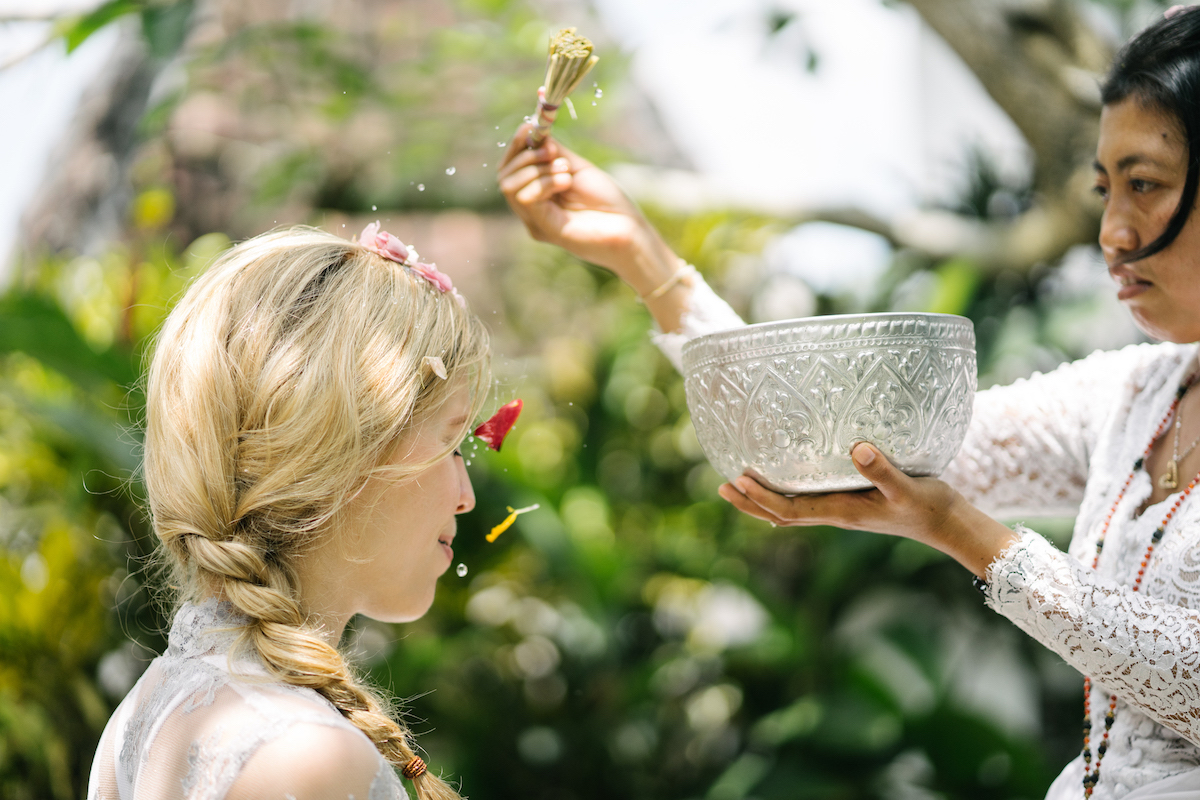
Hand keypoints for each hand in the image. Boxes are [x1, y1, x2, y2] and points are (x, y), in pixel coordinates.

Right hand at [497, 124, 676, 293]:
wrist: (630, 229)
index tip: (530, 126)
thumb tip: (536, 133)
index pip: (510, 169)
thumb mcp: (577, 168)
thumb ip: (554, 152)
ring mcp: (535, 221)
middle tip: (552, 152)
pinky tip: (566, 181)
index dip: (516, 146)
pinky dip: (544, 182)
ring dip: (536, 169)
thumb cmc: (609, 201)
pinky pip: (526, 198)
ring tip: (565, 170)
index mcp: (538, 194)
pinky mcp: (543, 229)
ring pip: (510, 186)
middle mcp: (532, 210)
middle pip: (504, 177)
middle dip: (525, 156)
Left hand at [717, 442, 1018, 577]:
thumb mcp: (907, 487)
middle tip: (722, 485)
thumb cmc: (927, 505)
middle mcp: (834, 514)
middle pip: (780, 514)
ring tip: (737, 484)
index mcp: (840, 512)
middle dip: (750, 502)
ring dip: (762, 500)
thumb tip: (857, 449)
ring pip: (791, 509)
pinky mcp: (849, 502)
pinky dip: (785, 495)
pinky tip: (781, 482)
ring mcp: (840, 510)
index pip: (788, 509)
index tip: (737, 481)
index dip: (760, 498)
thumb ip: (883, 470)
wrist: (947, 524)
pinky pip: (807, 502)